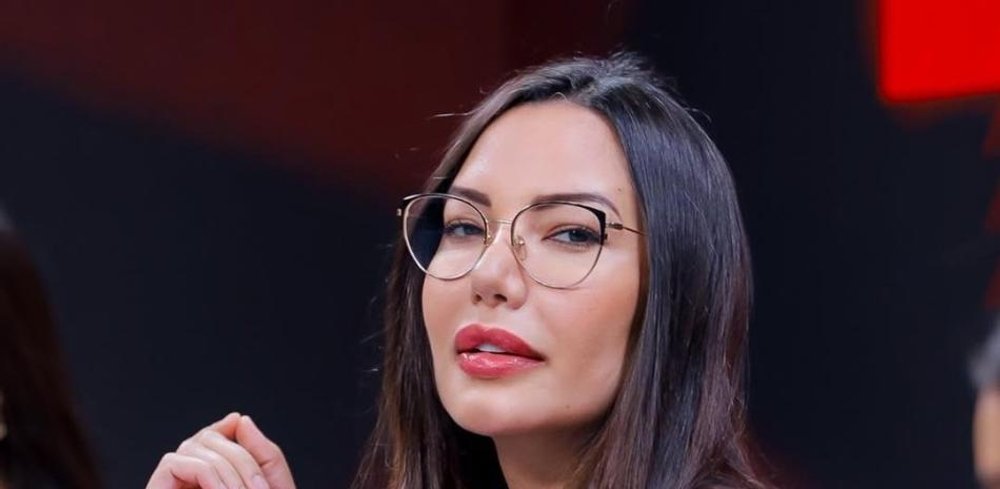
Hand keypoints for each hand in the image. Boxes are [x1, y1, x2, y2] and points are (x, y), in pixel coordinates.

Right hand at [145, 412, 295, 488]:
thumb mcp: (267, 486)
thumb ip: (262, 453)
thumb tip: (239, 418)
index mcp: (212, 474)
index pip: (216, 436)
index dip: (230, 432)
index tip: (243, 435)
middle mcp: (187, 475)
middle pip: (209, 438)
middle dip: (242, 459)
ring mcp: (170, 481)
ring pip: (194, 447)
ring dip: (230, 472)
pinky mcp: (156, 487)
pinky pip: (176, 462)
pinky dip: (208, 475)